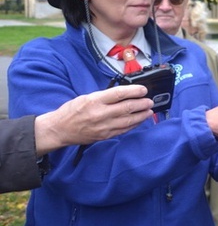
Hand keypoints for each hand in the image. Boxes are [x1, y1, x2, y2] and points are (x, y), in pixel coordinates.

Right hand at [35, 84, 153, 154]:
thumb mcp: (87, 97)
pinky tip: (139, 120)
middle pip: (127, 108)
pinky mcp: (105, 135)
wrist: (59, 130)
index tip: (143, 90)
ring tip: (149, 111)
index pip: (119, 94)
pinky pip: (124, 130)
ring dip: (141, 115)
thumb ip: (105, 96)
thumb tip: (124, 93)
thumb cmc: (71, 111)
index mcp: (94, 100)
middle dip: (142, 104)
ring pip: (128, 121)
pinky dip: (134, 125)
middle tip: (149, 101)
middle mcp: (100, 113)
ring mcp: (103, 126)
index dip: (134, 91)